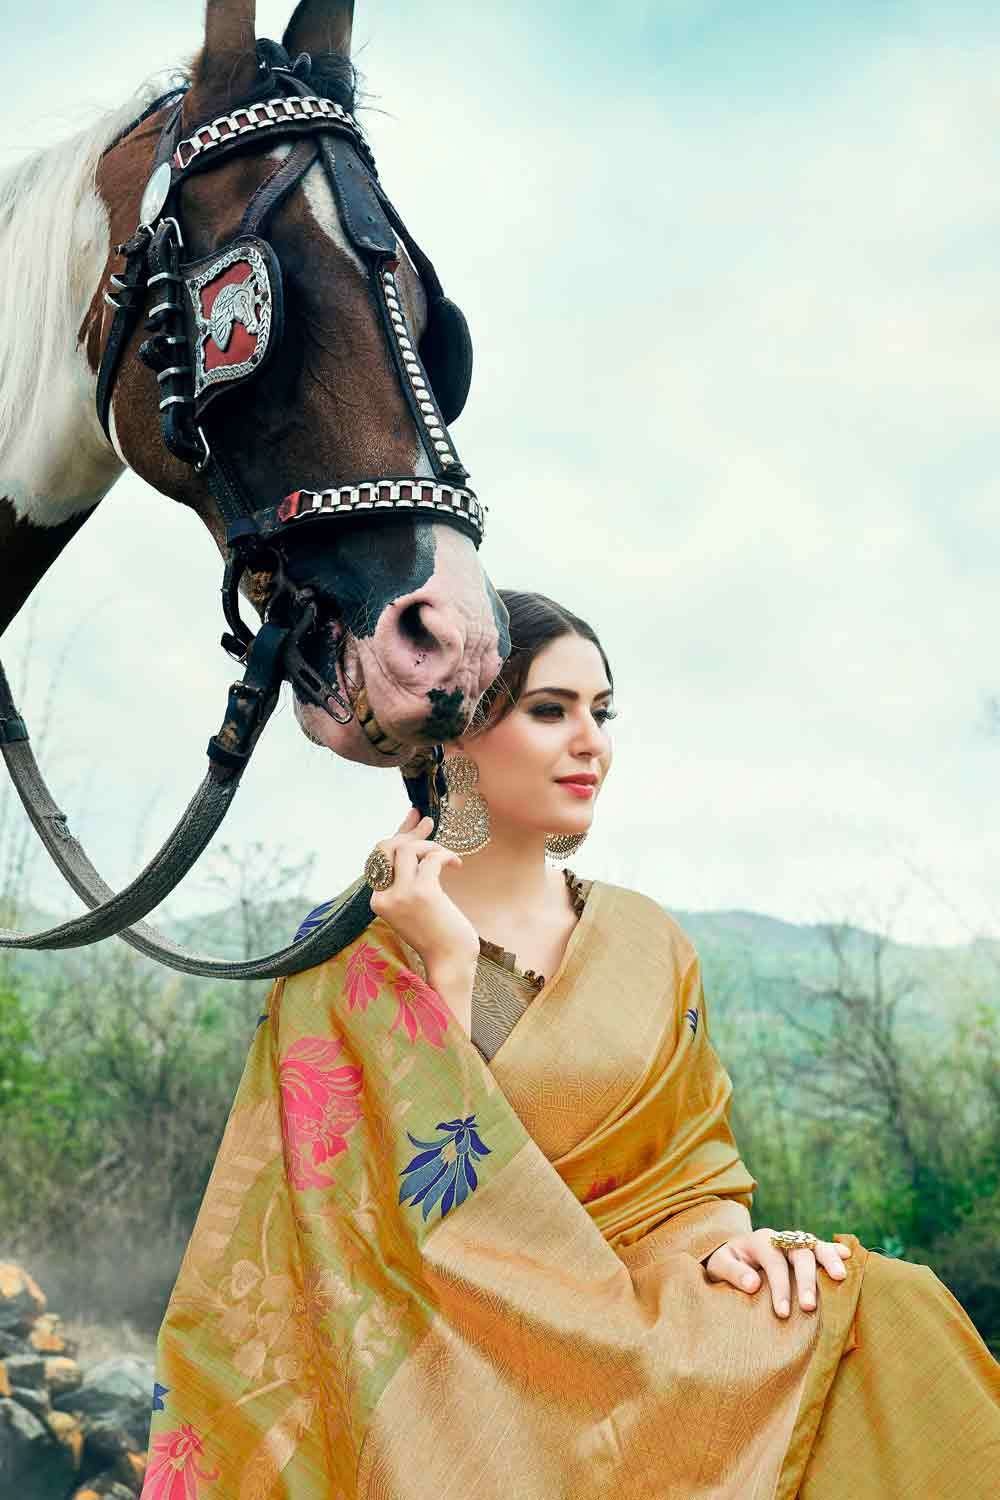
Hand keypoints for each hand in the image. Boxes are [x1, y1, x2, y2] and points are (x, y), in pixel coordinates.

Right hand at [369, 810, 479, 1029]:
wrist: (450, 960)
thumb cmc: (438, 931)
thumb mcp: (418, 899)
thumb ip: (412, 871)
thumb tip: (417, 835)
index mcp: (377, 900)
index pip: (379, 857)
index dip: (398, 834)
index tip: (415, 819)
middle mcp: (383, 897)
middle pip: (387, 847)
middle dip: (410, 834)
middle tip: (429, 825)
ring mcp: (401, 895)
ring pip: (408, 849)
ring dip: (430, 845)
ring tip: (446, 856)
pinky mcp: (422, 893)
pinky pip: (431, 858)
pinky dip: (446, 855)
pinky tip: (456, 864)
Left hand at [704, 1228, 851, 1317]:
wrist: (731, 1253)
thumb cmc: (726, 1263)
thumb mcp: (719, 1266)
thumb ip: (733, 1272)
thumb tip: (753, 1284)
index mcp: (759, 1240)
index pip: (774, 1262)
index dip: (779, 1287)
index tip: (782, 1313)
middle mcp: (780, 1238)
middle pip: (798, 1253)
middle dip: (805, 1280)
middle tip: (809, 1307)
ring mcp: (794, 1242)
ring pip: (814, 1246)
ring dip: (828, 1260)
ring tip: (840, 1277)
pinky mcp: (804, 1249)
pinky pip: (822, 1246)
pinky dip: (835, 1250)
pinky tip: (849, 1256)